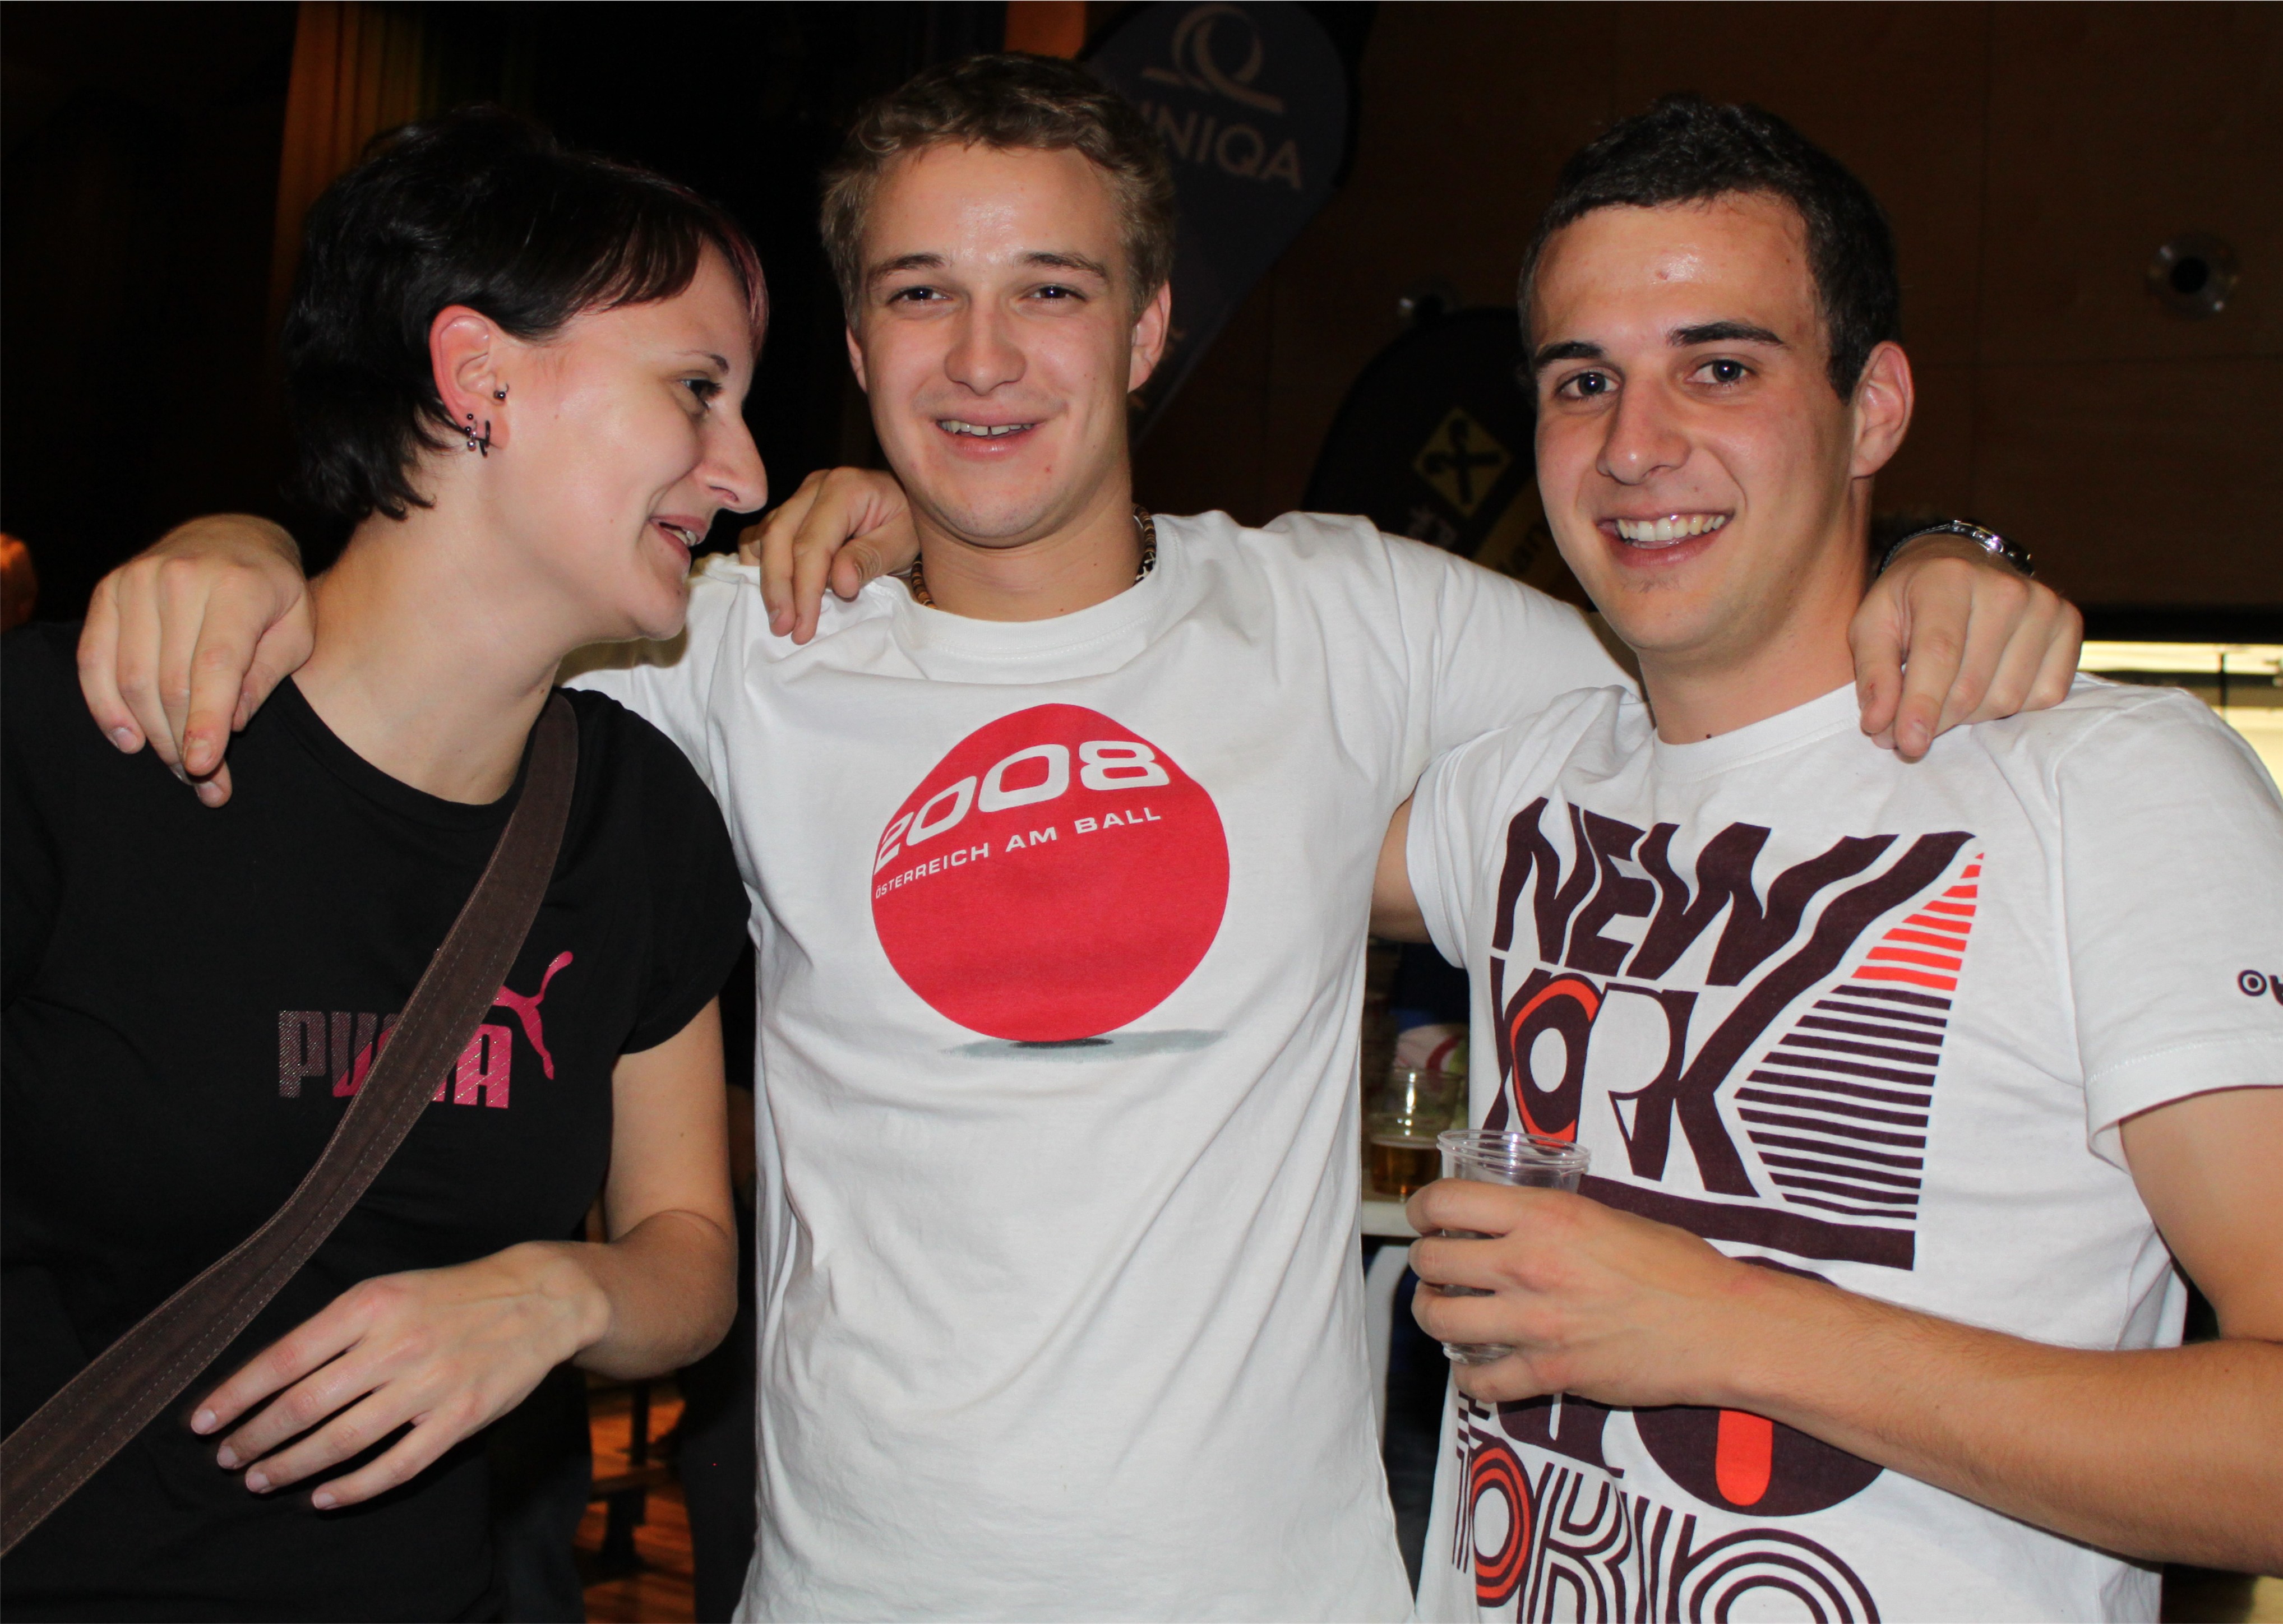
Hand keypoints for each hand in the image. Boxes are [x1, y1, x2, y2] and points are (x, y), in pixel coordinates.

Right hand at [77, 515, 311, 806]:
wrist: (234, 538)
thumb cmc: (275, 593)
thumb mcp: (297, 628)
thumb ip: (268, 673)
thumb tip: (232, 721)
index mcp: (238, 587)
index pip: (216, 665)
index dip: (207, 721)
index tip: (205, 766)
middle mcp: (181, 579)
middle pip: (171, 680)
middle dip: (184, 739)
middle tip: (204, 781)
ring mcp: (136, 582)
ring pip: (132, 676)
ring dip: (152, 732)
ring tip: (178, 766)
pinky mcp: (107, 592)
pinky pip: (94, 659)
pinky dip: (105, 705)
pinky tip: (129, 739)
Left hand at [190, 1242, 604, 1508]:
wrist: (539, 1299)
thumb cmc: (451, 1296)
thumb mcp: (389, 1292)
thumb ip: (335, 1332)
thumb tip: (269, 1380)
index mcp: (372, 1305)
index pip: (284, 1358)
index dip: (236, 1396)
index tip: (202, 1424)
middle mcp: (397, 1344)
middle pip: (304, 1405)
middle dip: (256, 1439)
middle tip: (229, 1459)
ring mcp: (431, 1384)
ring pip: (342, 1440)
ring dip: (292, 1467)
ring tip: (262, 1479)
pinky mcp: (461, 1418)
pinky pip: (397, 1465)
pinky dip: (353, 1488)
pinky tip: (324, 1497)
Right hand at [741, 466, 917, 642]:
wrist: (909, 501)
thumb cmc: (909, 522)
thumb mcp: (903, 542)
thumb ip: (870, 559)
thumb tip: (840, 584)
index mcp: (844, 489)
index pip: (812, 545)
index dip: (804, 589)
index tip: (803, 628)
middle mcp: (814, 487)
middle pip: (778, 537)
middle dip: (777, 588)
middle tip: (783, 627)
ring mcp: (800, 496)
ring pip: (765, 536)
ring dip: (766, 579)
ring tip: (777, 617)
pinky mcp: (792, 510)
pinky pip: (762, 534)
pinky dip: (760, 563)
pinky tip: (771, 592)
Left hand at [1403, 1178, 1786, 1408]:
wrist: (1717, 1325)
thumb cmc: (1674, 1265)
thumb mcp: (1606, 1216)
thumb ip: (1551, 1219)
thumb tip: (1510, 1220)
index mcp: (1543, 1216)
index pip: (1446, 1202)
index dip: (1422, 1208)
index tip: (1424, 1217)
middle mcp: (1528, 1265)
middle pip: (1432, 1261)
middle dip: (1425, 1263)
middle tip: (1437, 1268)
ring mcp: (1535, 1323)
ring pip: (1441, 1320)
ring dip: (1433, 1315)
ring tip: (1444, 1312)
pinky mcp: (1550, 1373)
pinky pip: (1480, 1382)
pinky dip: (1468, 1378)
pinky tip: (1475, 1369)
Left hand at [1850, 535, 2081, 761]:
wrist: (1959, 564)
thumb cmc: (1910, 601)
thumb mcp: (1872, 624)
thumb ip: (1873, 672)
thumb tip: (1878, 722)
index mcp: (1948, 578)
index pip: (1939, 654)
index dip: (1922, 706)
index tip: (1907, 744)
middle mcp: (2004, 588)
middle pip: (1971, 686)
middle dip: (1935, 721)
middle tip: (1903, 732)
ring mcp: (2044, 604)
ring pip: (2006, 698)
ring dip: (1968, 718)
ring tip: (1941, 704)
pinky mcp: (2068, 624)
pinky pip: (2044, 695)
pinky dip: (2009, 708)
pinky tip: (1984, 687)